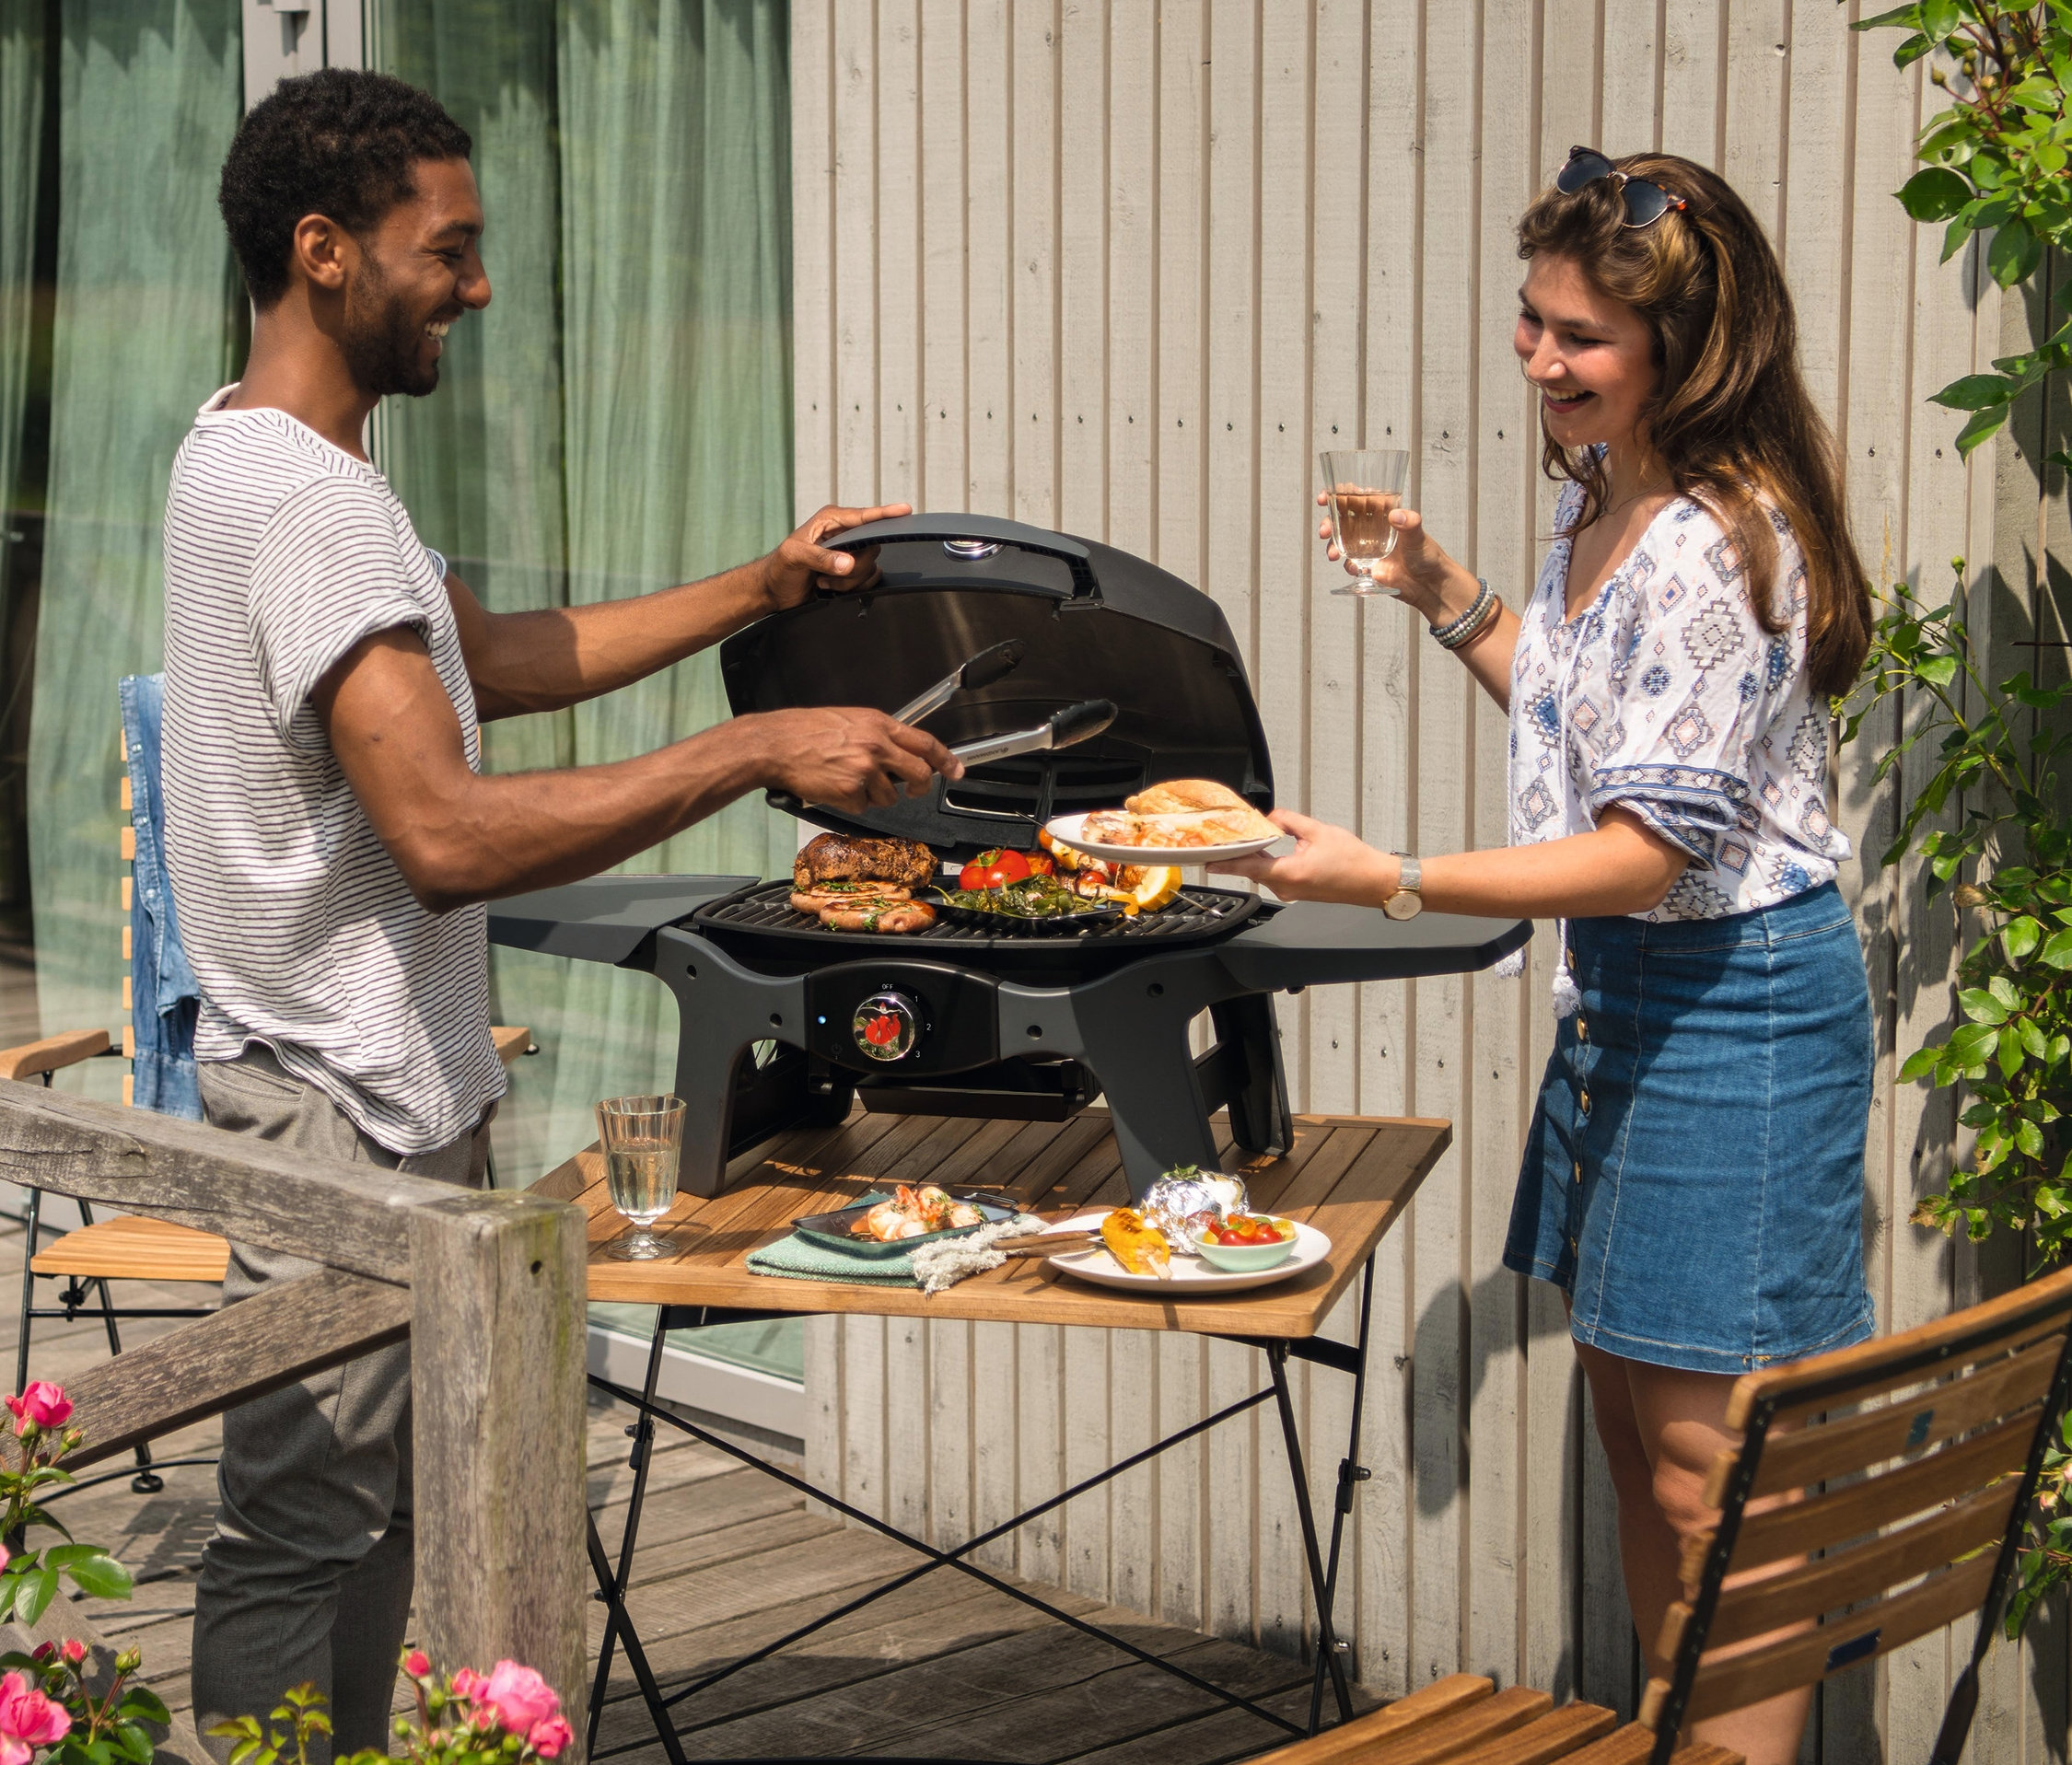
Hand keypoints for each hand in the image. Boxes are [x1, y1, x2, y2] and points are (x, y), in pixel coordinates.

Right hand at [746, 706, 963, 811]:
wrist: (775, 744)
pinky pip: (863, 807)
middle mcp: (877, 746)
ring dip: (874, 795)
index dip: (946, 759)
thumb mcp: (849, 721)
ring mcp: (865, 770)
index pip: (925, 742)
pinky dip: (850, 803)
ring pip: (889, 796)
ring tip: (848, 780)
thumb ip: (878, 734)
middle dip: (920, 787)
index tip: (957, 770)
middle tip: (914, 790)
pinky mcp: (850, 792)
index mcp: (878, 724)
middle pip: (919, 774)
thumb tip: (900, 752)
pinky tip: (834, 788)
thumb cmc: (805, 731)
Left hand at [760, 502, 913, 609]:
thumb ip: (820, 557)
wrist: (775, 591)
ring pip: (871, 567)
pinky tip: (829, 587)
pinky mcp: (852, 571)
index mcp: (831, 520)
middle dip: (853, 567)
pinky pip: (869, 580)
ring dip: (849, 581)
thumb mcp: (794, 556)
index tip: (905, 510)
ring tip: (823, 581)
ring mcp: (850, 553)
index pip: (864, 516)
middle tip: (825, 574)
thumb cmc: (779, 567)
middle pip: (872, 547)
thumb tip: (847, 563)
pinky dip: (851, 588)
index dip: (885, 514)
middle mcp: (844, 533)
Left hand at [1209, 810, 1399, 905]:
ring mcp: (1291, 892)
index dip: (1226, 862)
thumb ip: (1289, 821)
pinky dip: (1265, 864)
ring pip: (1262, 873)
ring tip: (1240, 842)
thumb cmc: (1354, 862)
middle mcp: (1287, 888)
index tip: (1208, 860)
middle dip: (1236, 855)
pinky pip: (1274, 877)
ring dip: (1252, 859)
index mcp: (1290, 873)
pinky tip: (1263, 851)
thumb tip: (1271, 816)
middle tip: (1220, 842)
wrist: (1373, 881)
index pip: (1248, 867)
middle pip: (1252, 870)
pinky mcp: (1297, 892)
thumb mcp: (1318, 831)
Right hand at [1314, 491, 1474, 621]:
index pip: (1357, 498)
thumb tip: (1395, 515)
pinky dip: (1347, 564)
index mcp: (1383, 513)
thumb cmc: (1428, 555)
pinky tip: (1354, 568)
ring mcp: (1367, 547)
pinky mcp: (1366, 565)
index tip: (1324, 497)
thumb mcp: (1419, 536)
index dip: (1338, 494)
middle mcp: (1372, 528)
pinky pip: (1349, 562)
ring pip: (1341, 541)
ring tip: (1333, 555)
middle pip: (1342, 519)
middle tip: (1324, 532)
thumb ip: (1409, 523)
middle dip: (1328, 523)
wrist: (1428, 586)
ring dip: (1332, 546)